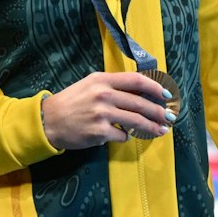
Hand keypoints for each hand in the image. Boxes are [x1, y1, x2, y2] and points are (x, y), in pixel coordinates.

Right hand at [41, 71, 175, 149]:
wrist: (48, 121)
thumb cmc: (70, 102)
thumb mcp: (89, 86)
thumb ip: (112, 86)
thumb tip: (142, 93)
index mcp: (101, 80)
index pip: (136, 80)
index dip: (155, 87)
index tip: (167, 95)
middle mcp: (103, 95)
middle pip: (141, 103)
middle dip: (159, 112)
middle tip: (169, 118)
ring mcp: (102, 114)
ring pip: (136, 121)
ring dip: (152, 127)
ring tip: (161, 130)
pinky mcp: (100, 132)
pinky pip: (123, 135)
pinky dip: (127, 136)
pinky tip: (125, 136)